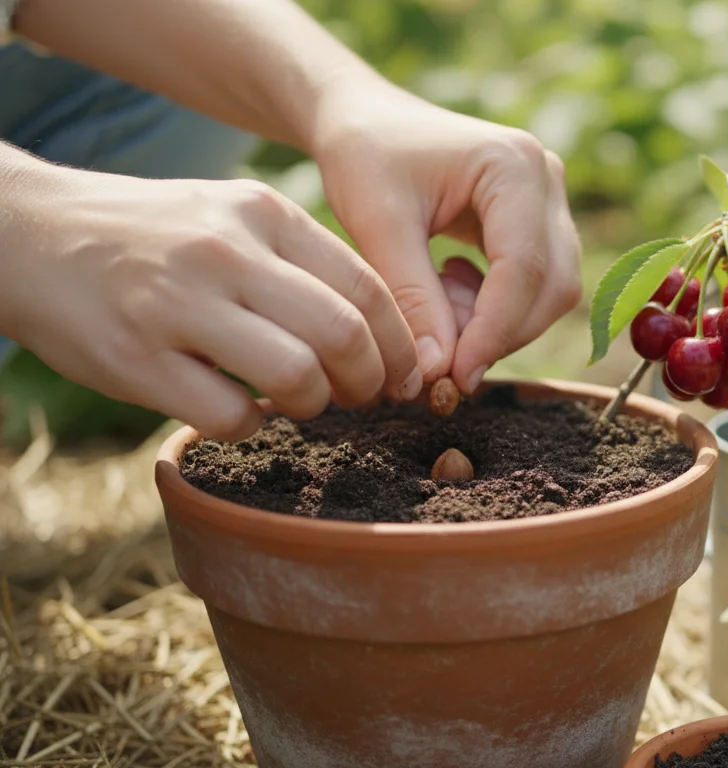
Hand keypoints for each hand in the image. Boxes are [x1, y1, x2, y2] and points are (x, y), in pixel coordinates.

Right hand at [0, 167, 421, 440]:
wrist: (28, 233)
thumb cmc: (154, 238)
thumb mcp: (232, 217)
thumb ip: (300, 261)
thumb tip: (384, 332)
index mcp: (261, 214)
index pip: (366, 286)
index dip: (400, 343)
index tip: (406, 373)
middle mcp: (225, 252)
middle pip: (343, 334)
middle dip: (371, 381)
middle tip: (365, 397)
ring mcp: (177, 305)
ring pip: (295, 375)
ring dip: (315, 404)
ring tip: (302, 402)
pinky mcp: (136, 358)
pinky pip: (229, 414)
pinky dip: (249, 424)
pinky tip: (238, 409)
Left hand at [309, 84, 582, 394]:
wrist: (364, 118)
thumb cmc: (364, 155)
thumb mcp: (377, 223)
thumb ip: (412, 297)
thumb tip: (437, 372)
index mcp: (514, 165)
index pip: (525, 267)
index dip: (494, 330)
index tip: (455, 377)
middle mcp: (547, 178)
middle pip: (552, 286)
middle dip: (500, 334)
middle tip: (442, 366)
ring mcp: (549, 199)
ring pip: (551, 292)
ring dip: (497, 324)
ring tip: (435, 312)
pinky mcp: (538, 221)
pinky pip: (536, 285)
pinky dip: (494, 308)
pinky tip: (447, 290)